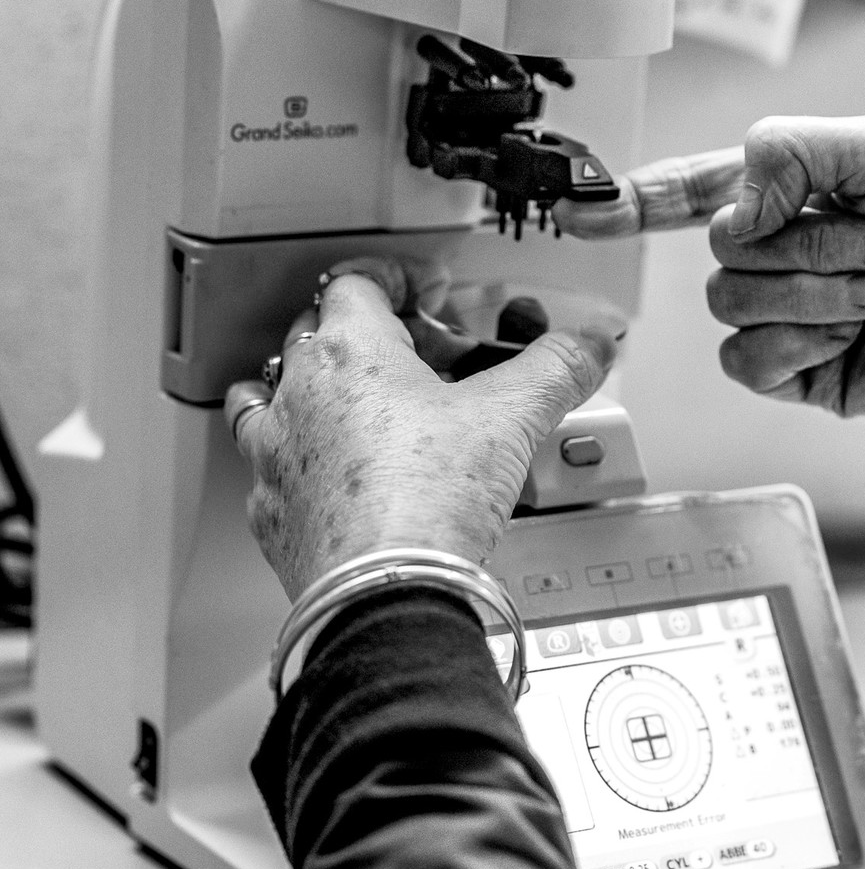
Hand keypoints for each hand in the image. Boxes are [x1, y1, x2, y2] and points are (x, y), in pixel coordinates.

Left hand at [224, 257, 615, 600]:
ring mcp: (277, 454)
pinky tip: (331, 473)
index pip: (356, 281)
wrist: (387, 592)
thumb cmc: (431, 500)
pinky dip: (298, 458)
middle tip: (415, 352)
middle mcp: (300, 394)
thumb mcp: (514, 417)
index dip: (396, 276)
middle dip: (366, 333)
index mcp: (352, 352)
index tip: (424, 288)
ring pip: (268, 394)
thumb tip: (591, 345)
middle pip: (315, 331)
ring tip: (346, 398)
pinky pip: (269, 466)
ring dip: (306, 386)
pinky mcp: (273, 512)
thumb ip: (557, 368)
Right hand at [556, 116, 864, 447]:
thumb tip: (730, 208)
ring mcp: (799, 317)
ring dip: (815, 290)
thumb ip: (793, 147)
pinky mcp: (809, 377)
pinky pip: (747, 360)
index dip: (649, 197)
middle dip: (806, 240)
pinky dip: (797, 342)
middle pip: (723, 245)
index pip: (709, 190)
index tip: (591, 212)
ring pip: (732, 301)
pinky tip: (852, 337)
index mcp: (811, 192)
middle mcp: (796, 254)